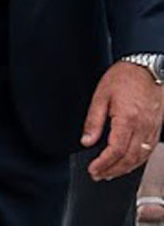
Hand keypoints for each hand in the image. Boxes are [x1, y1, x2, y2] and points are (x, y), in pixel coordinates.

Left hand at [82, 62, 163, 180]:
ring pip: (141, 157)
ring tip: (110, 173)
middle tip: (98, 175)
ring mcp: (152, 129)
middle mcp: (143, 127)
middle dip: (112, 170)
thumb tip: (86, 141)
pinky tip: (128, 163)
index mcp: (127, 119)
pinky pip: (148, 150)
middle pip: (129, 158)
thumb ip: (93, 121)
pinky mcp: (157, 128)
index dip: (103, 164)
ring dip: (125, 169)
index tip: (93, 169)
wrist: (148, 68)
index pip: (116, 150)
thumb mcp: (101, 96)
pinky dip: (137, 161)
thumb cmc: (125, 78)